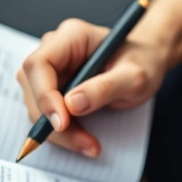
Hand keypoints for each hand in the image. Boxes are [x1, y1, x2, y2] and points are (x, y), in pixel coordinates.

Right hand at [17, 18, 168, 156]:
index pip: (39, 64)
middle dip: (53, 122)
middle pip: (34, 89)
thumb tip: (72, 105)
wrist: (147, 63)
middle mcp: (56, 51)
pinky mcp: (54, 89)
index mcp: (72, 36)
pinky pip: (47, 115)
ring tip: (90, 144)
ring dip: (59, 132)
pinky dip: (63, 133)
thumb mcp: (135, 76)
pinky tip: (85, 140)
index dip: (44, 95)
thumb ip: (105, 88)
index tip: (62, 122)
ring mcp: (52, 70)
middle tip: (84, 142)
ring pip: (37, 106)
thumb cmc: (143, 62)